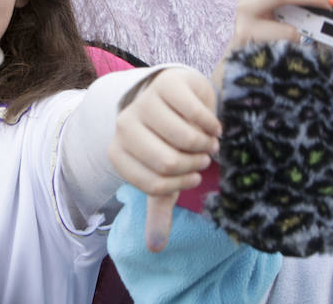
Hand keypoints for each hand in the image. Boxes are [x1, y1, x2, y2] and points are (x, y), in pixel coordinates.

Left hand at [109, 67, 221, 250]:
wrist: (177, 97)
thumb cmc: (170, 142)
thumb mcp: (165, 175)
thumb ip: (159, 210)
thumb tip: (155, 249)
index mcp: (119, 152)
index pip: (154, 184)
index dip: (180, 184)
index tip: (192, 177)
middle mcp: (124, 125)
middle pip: (168, 162)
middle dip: (194, 163)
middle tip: (204, 158)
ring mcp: (144, 101)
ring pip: (184, 137)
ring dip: (206, 144)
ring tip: (210, 142)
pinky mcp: (167, 84)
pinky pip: (196, 112)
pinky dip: (211, 124)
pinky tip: (214, 125)